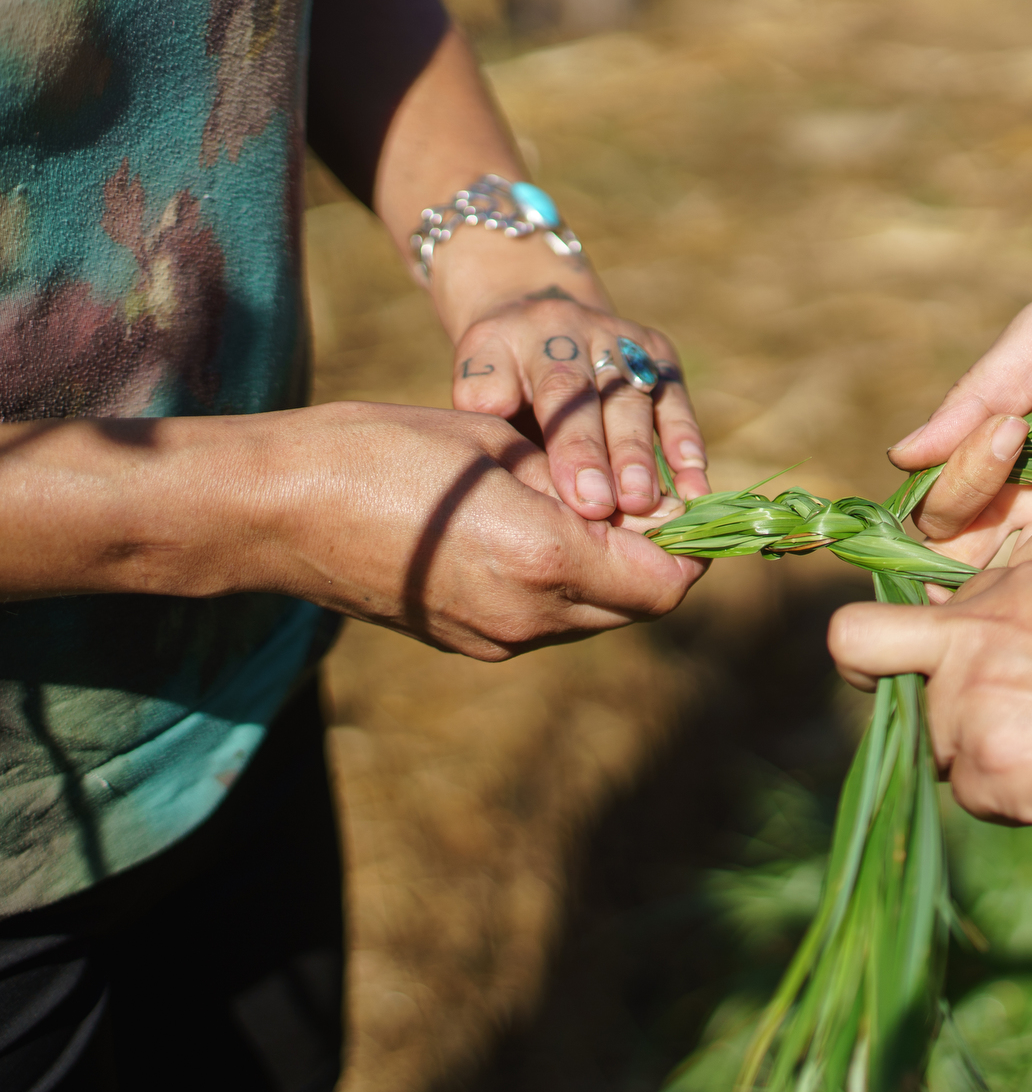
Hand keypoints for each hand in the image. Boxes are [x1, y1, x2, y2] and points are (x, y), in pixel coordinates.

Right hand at [244, 402, 703, 658]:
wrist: (278, 507)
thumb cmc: (385, 450)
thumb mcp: (499, 448)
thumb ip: (579, 485)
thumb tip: (638, 507)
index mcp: (546, 560)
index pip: (665, 581)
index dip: (692, 548)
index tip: (693, 509)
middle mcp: (530, 615)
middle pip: (638, 606)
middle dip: (657, 559)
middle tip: (650, 505)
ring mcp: (497, 638)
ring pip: (595, 617)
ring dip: (611, 574)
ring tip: (590, 513)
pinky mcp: (468, 643)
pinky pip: (547, 621)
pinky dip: (565, 585)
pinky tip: (540, 534)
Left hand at [446, 282, 709, 518]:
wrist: (533, 315)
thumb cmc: (501, 372)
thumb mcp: (477, 375)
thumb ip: (487, 405)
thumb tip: (508, 449)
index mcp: (537, 340)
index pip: (560, 395)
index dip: (575, 448)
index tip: (584, 500)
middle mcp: (584, 334)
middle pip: (605, 399)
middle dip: (615, 455)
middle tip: (622, 506)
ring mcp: (626, 342)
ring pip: (641, 402)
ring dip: (648, 456)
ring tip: (655, 504)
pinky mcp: (660, 356)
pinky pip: (677, 402)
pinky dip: (687, 443)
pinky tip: (695, 484)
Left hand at [828, 562, 1031, 854]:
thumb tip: (1019, 670)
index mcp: (1019, 579)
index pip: (926, 601)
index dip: (920, 637)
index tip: (919, 661)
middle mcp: (979, 623)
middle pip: (860, 644)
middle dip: (874, 674)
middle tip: (937, 716)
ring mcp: (971, 689)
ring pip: (936, 740)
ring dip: (985, 763)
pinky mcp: (981, 757)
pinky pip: (971, 794)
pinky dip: (1014, 804)